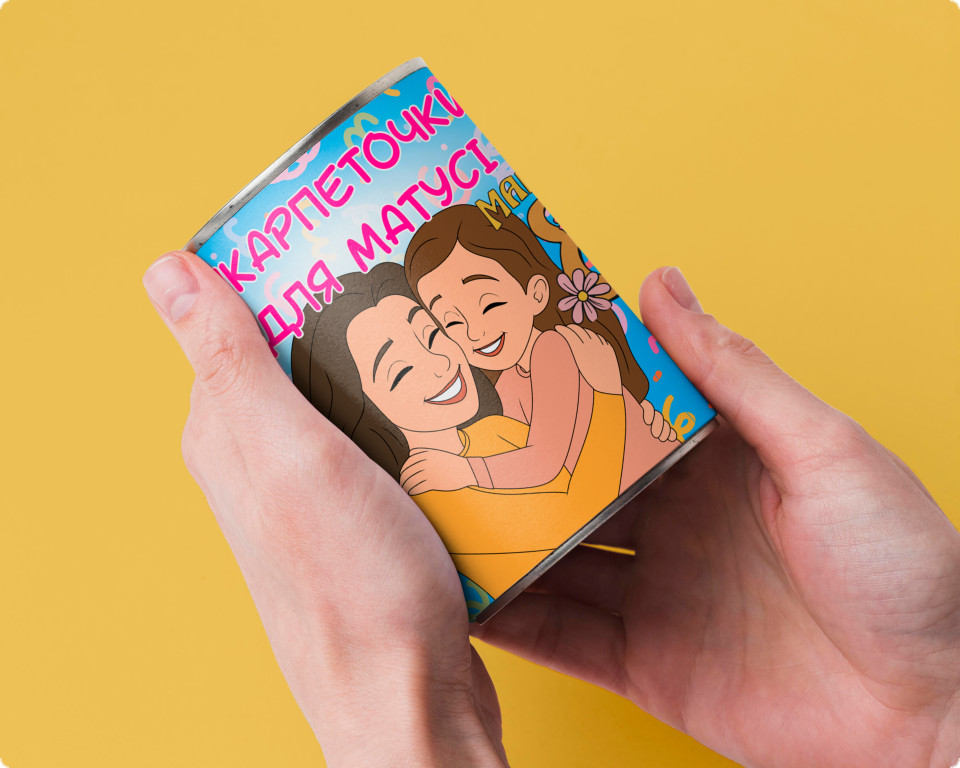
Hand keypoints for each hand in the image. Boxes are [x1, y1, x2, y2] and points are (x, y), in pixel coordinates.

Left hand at [143, 252, 506, 767]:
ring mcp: (314, 496)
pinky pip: (383, 443)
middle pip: (301, 358)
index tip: (346, 236)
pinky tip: (458, 405)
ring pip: (348, 400)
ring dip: (393, 364)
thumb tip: (166, 274)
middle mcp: (263, 465)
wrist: (411, 698)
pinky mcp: (362, 520)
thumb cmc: (356, 588)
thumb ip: (230, 366)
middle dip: (353, 312)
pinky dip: (414, 414)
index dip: (287, 272)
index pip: (240, 323)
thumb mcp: (293, 459)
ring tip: (450, 334)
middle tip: (417, 283)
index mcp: (228, 438)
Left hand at [401, 449, 477, 493]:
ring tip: (406, 488)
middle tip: (402, 483)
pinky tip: (411, 492)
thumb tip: (410, 453)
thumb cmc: (452, 462)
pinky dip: (412, 490)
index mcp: (427, 454)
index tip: (402, 474)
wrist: (468, 470)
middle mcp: (426, 462)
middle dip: (404, 478)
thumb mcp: (437, 453)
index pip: (408, 463)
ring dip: (406, 485)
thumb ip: (423, 452)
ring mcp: (430, 472)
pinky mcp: (434, 483)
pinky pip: (418, 487)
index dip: (404, 470)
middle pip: (408, 472)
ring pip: (411, 480)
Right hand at [473, 267, 959, 767]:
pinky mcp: (645, 663)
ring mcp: (655, 594)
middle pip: (572, 487)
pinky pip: (561, 638)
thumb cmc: (904, 569)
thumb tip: (663, 285)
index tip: (499, 354)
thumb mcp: (822, 448)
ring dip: (497, 541)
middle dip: (512, 463)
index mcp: (714, 463)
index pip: (617, 413)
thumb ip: (732, 372)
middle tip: (442, 433)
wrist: (936, 713)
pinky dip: (511, 621)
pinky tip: (464, 598)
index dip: (559, 384)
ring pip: (553, 560)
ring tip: (432, 511)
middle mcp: (674, 523)